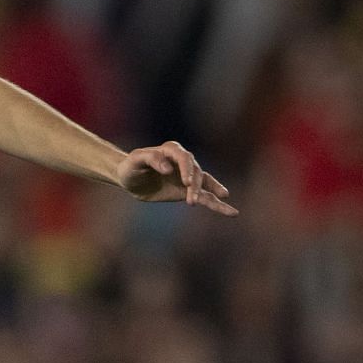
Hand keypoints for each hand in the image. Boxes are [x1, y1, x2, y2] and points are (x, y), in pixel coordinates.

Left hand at [119, 141, 237, 214]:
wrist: (130, 179)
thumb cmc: (131, 166)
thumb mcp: (136, 160)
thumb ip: (150, 159)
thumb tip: (168, 169)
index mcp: (171, 151)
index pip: (184, 158)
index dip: (187, 169)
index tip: (186, 183)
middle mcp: (183, 162)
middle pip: (195, 172)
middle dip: (195, 186)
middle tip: (190, 199)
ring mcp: (188, 176)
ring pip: (204, 183)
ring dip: (211, 192)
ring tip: (223, 198)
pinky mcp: (188, 191)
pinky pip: (206, 197)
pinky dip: (218, 204)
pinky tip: (232, 212)